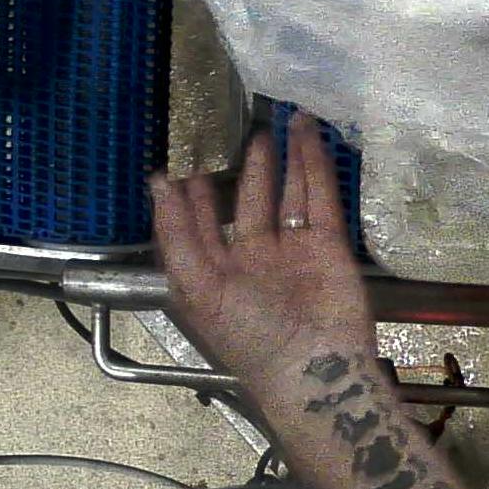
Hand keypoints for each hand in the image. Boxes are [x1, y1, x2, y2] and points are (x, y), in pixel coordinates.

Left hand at [152, 114, 372, 393]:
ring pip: (288, 193)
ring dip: (286, 158)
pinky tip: (310, 138)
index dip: (194, 190)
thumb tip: (158, 184)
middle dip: (247, 166)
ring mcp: (295, 249)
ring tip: (282, 118)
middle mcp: (255, 257)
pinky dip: (316, 167)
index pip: (202, 222)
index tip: (188, 154)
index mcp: (217, 273)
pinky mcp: (330, 244)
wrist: (314, 369)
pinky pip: (321, 199)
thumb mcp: (197, 289)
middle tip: (243, 126)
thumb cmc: (248, 335)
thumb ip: (177, 235)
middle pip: (250, 201)